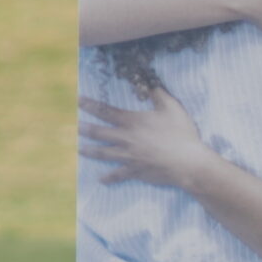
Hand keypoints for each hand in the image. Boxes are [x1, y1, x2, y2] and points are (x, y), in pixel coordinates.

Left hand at [80, 90, 213, 191]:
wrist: (187, 162)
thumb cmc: (181, 133)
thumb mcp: (171, 107)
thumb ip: (158, 93)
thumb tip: (149, 81)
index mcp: (132, 121)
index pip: (106, 111)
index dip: (90, 104)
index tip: (77, 100)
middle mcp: (126, 138)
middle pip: (99, 133)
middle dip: (84, 129)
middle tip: (73, 126)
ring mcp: (129, 156)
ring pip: (104, 153)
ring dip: (90, 151)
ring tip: (79, 149)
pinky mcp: (135, 171)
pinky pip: (119, 174)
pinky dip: (109, 177)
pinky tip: (101, 180)